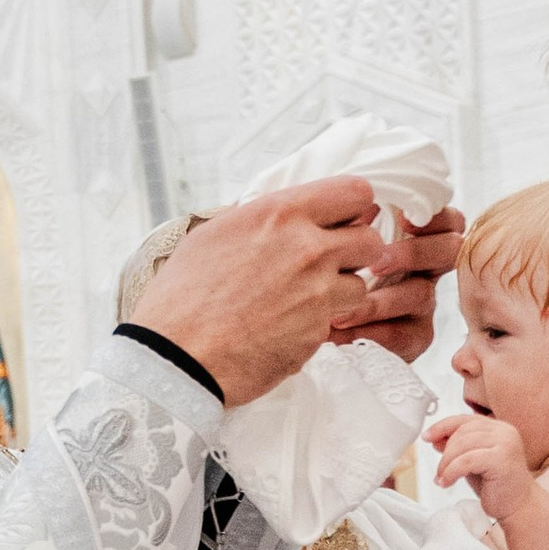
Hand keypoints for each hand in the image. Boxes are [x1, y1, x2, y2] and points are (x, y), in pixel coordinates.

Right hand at [137, 176, 382, 404]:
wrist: (177, 356)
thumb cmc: (184, 296)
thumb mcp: (216, 233)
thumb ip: (262, 219)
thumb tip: (285, 215)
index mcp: (280, 215)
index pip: (354, 193)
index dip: (353, 208)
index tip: (344, 220)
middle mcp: (307, 250)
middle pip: (370, 240)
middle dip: (356, 252)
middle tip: (331, 263)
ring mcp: (317, 295)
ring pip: (360, 286)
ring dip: (339, 292)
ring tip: (302, 300)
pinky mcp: (317, 334)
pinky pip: (334, 322)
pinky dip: (317, 325)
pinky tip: (284, 327)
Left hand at [333, 203, 460, 364]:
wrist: (308, 311)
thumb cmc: (328, 265)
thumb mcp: (340, 237)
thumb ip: (355, 219)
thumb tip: (359, 202)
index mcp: (418, 237)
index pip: (448, 220)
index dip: (436, 217)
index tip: (404, 217)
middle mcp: (427, 268)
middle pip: (449, 251)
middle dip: (415, 253)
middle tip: (376, 263)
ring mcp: (423, 302)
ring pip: (421, 295)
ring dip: (381, 301)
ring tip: (341, 309)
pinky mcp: (414, 336)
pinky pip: (404, 335)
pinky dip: (370, 333)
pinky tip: (338, 331)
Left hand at [424, 408, 531, 521]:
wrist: (519, 507)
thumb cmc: (498, 487)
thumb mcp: (473, 462)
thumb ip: (458, 448)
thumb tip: (435, 438)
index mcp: (498, 428)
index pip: (464, 420)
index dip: (442, 427)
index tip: (426, 437)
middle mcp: (504, 431)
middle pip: (462, 432)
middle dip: (445, 452)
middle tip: (438, 471)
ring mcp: (505, 443)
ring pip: (462, 445)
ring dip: (446, 463)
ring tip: (442, 479)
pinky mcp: (502, 459)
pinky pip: (467, 460)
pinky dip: (452, 471)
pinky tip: (447, 482)